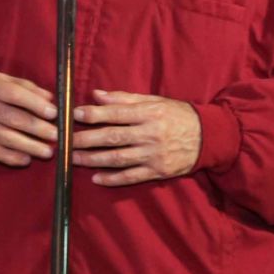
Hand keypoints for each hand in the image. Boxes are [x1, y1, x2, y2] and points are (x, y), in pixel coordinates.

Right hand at [0, 68, 56, 166]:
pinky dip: (10, 157)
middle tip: (56, 136)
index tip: (54, 112)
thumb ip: (21, 85)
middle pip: (13, 119)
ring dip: (29, 146)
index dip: (35, 104)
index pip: (14, 95)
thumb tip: (47, 97)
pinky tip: (25, 159)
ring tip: (46, 151)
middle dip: (37, 129)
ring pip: (5, 138)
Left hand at [71, 89, 200, 186]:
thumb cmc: (177, 115)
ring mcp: (153, 155)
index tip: (75, 115)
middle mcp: (150, 134)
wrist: (208, 137)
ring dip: (94, 160)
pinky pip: (131, 177)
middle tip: (65, 141)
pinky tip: (96, 179)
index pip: (117, 114)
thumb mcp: (155, 100)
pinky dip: (113, 179)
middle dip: (87, 139)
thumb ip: (124, 99)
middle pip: (113, 137)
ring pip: (118, 159)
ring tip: (74, 159)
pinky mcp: (157, 171)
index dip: (94, 114)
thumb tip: (97, 95)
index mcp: (149, 113)